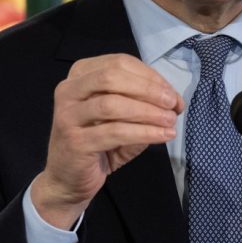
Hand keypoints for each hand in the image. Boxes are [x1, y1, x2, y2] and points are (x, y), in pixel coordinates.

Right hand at [31, 54, 183, 228]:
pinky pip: (115, 132)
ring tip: (170, 120)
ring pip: (112, 104)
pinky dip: (144, 132)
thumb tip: (173, 100)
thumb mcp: (121, 116)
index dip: (150, 76)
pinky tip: (162, 135)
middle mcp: (69, 90)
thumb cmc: (98, 142)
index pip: (120, 62)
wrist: (68, 179)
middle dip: (148, 88)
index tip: (172, 93)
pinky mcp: (75, 142)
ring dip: (148, 111)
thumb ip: (141, 101)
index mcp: (81, 75)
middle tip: (172, 104)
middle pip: (112, 77)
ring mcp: (68, 116)